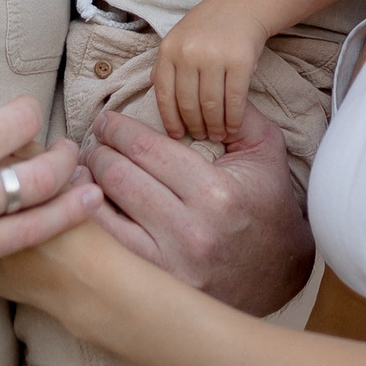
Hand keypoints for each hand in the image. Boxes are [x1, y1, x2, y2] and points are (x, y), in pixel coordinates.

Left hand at [83, 108, 311, 315]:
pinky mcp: (158, 284)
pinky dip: (91, 222)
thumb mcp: (265, 151)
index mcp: (217, 192)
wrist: (281, 272)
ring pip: (105, 214)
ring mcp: (172, 263)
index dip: (118, 130)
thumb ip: (237, 112)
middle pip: (120, 177)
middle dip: (98, 153)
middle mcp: (192, 230)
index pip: (148, 150)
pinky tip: (87, 204)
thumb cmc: (267, 203)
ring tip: (84, 171)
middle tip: (93, 144)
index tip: (106, 122)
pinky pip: (108, 247)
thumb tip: (202, 82)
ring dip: (88, 186)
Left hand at [153, 0, 269, 141]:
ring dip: (215, 126)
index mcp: (169, 49)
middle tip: (201, 137)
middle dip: (195, 126)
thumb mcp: (179, 39)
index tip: (177, 136)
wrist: (242, 5)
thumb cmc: (208, 27)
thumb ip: (167, 66)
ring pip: (211, 105)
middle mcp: (189, 53)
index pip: (164, 94)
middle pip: (188, 104)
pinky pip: (234, 99)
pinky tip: (234, 127)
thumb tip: (158, 96)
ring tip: (218, 136)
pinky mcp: (240, 61)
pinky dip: (234, 118)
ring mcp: (215, 57)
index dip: (170, 120)